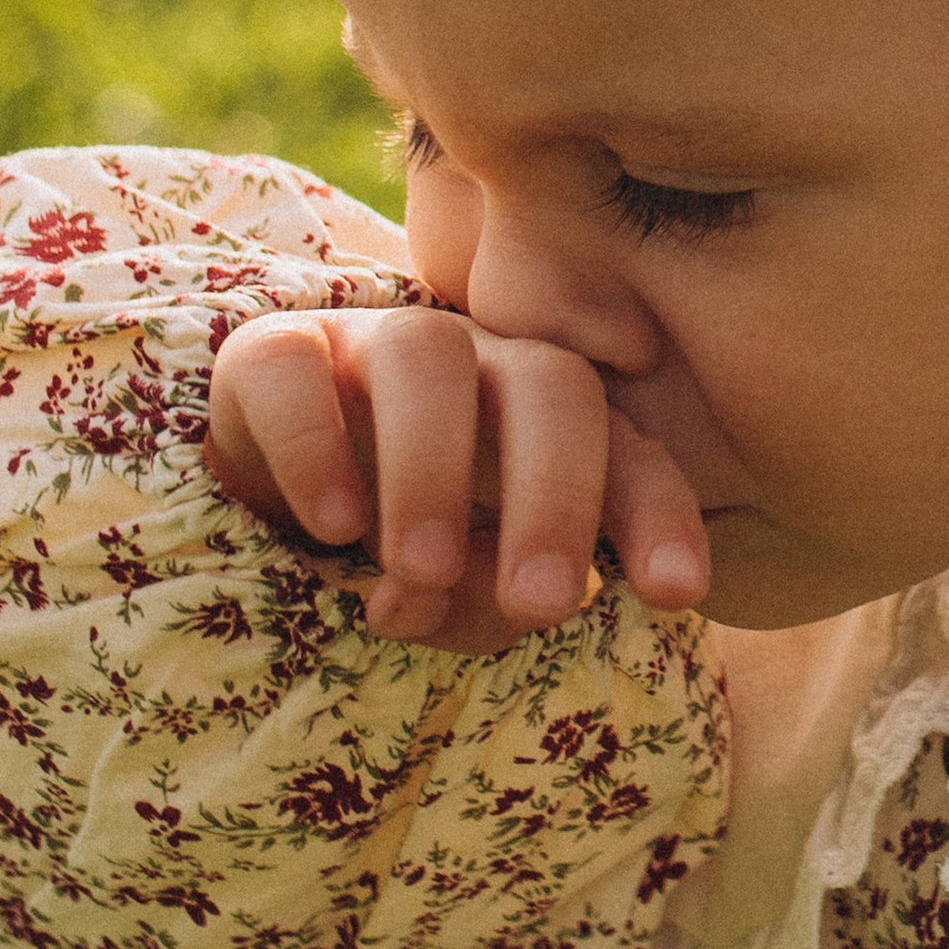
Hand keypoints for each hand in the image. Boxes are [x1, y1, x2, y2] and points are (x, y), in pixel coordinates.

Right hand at [204, 306, 711, 651]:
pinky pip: (296, 367)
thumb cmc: (403, 546)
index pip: (630, 454)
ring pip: (426, 355)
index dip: (658, 515)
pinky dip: (315, 445)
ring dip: (431, 470)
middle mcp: (484, 367)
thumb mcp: (462, 596)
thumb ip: (479, 601)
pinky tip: (332, 525)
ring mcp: (379, 347)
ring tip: (420, 571)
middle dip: (555, 495)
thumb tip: (436, 592)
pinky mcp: (276, 352)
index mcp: (555, 425)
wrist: (274, 496)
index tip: (673, 593)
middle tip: (540, 602)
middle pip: (551, 386)